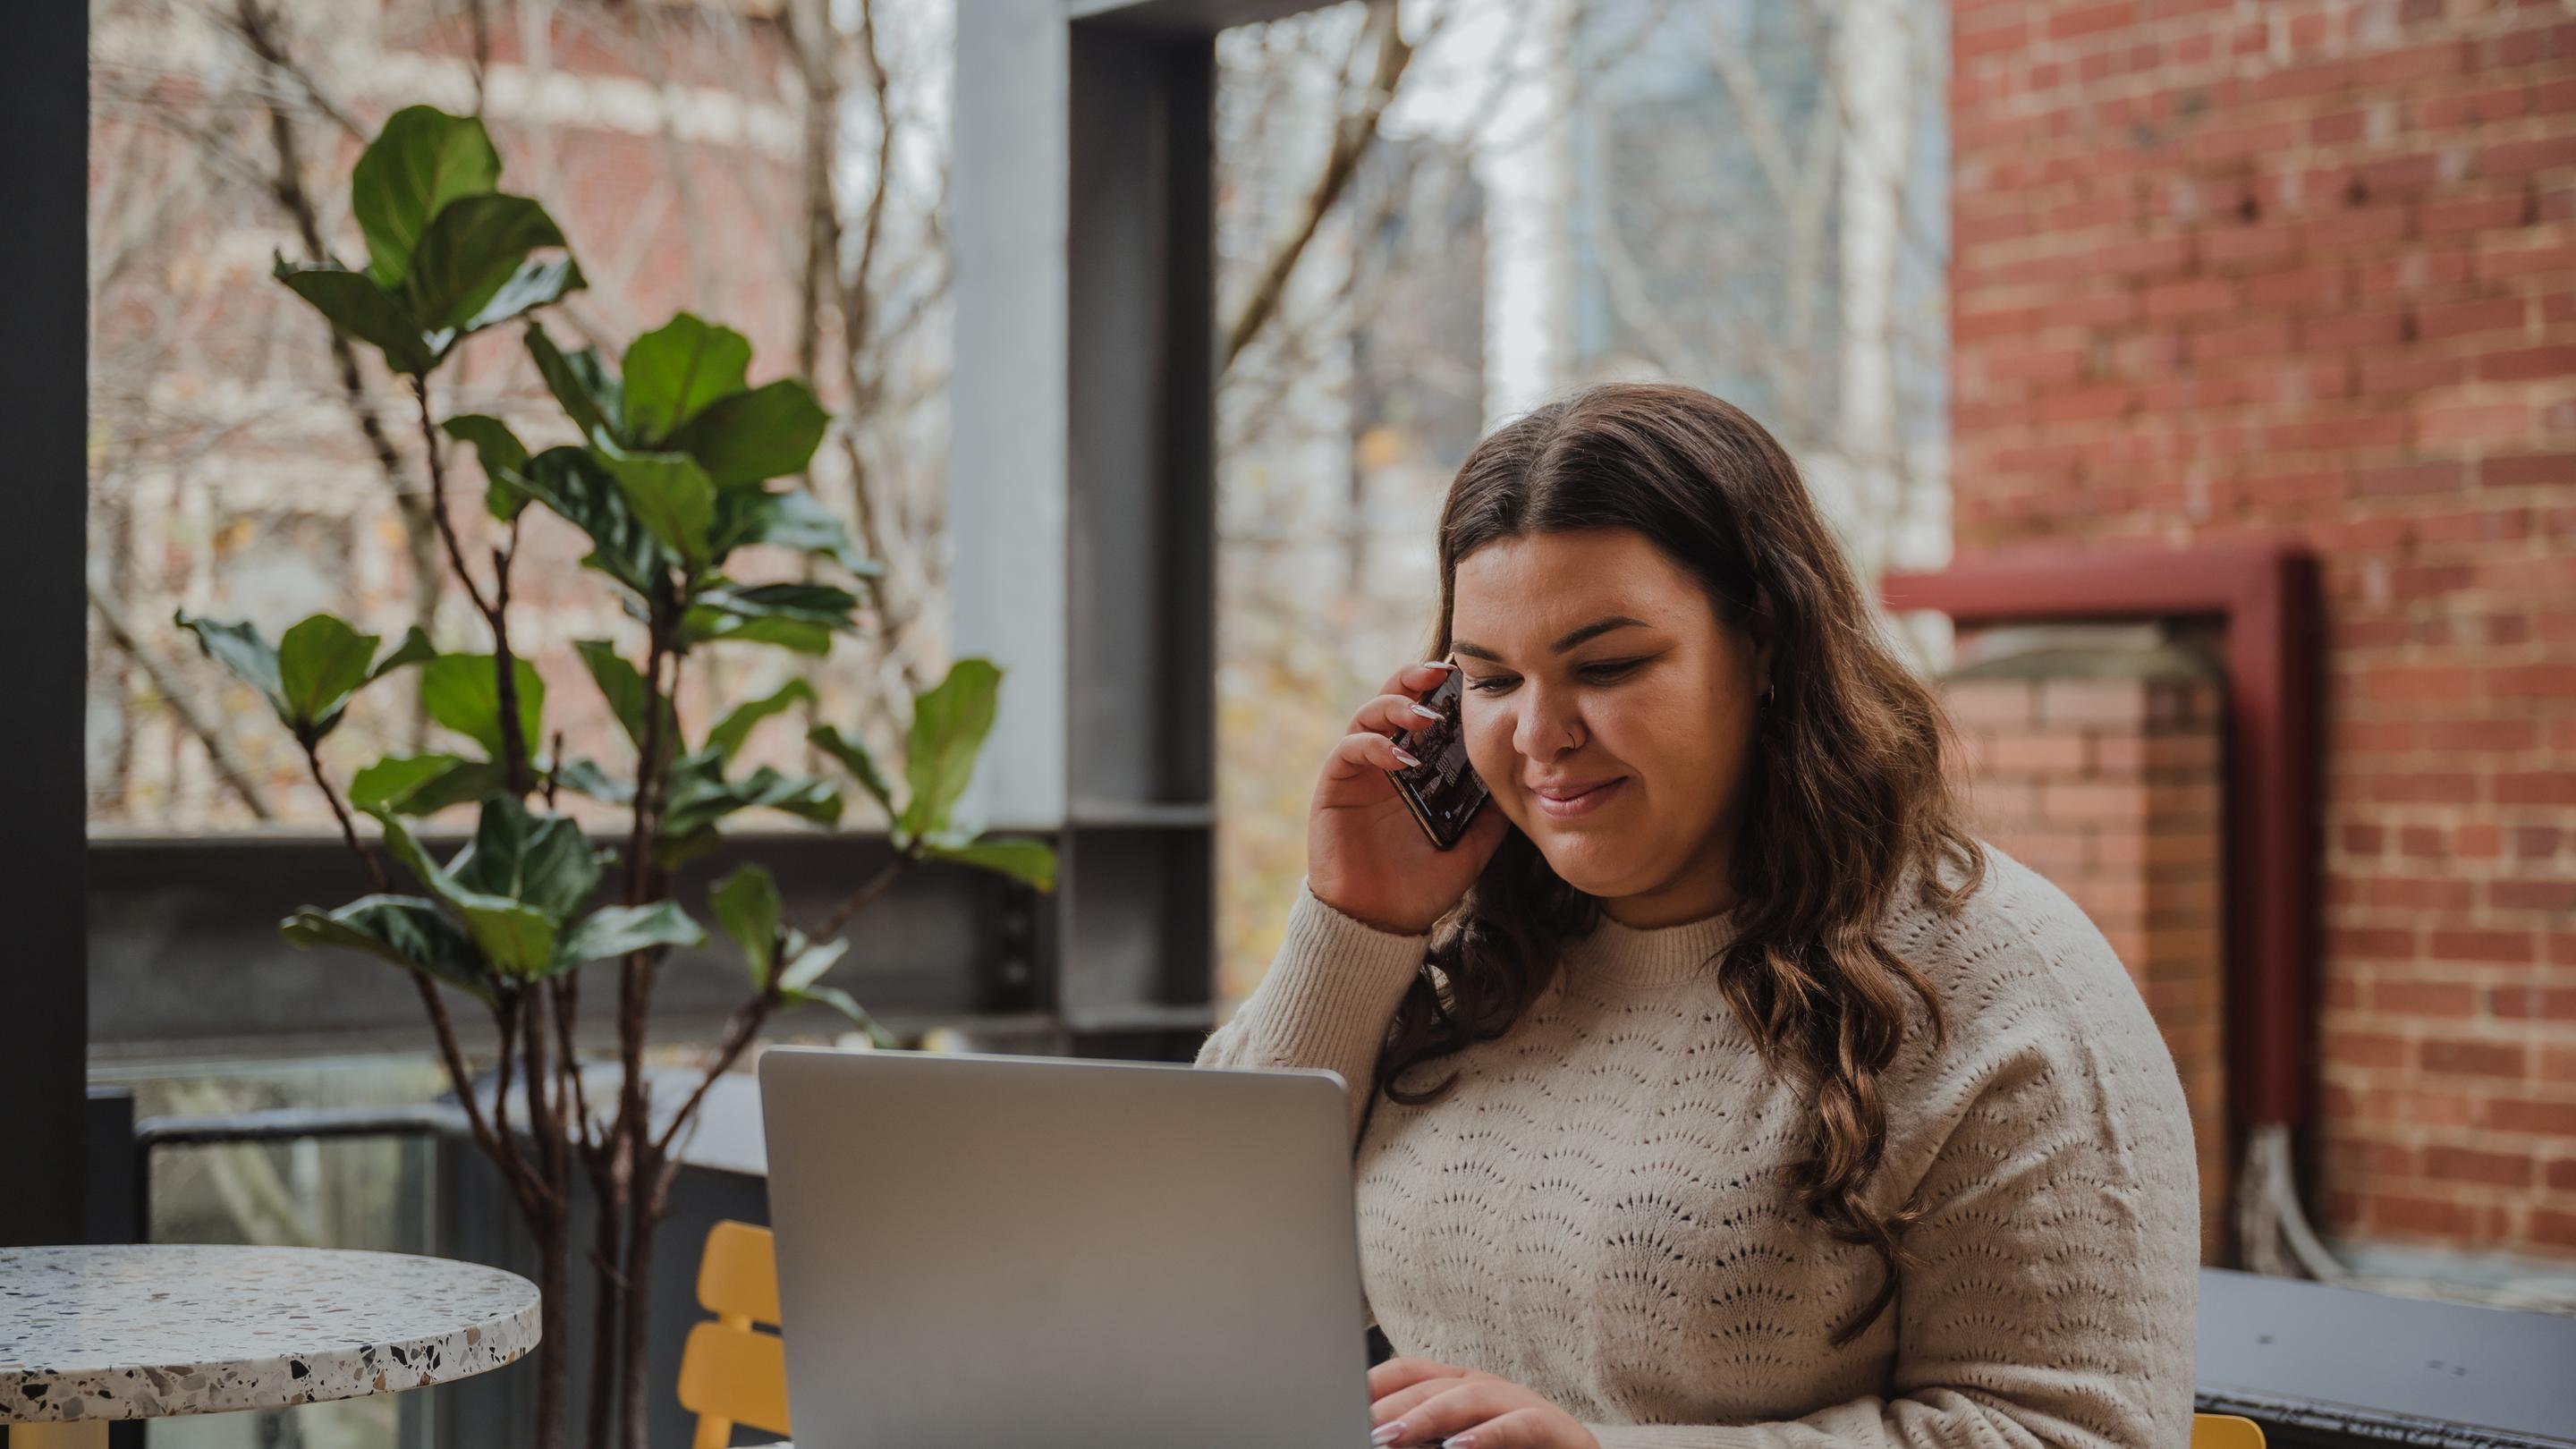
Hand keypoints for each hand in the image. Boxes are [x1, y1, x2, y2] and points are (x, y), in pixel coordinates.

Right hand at [1308, 660, 1510, 936]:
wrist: (1380, 922)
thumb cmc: (1421, 885)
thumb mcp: (1471, 846)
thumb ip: (1491, 814)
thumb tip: (1526, 781)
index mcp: (1417, 768)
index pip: (1426, 713)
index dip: (1443, 691)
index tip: (1471, 676)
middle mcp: (1386, 761)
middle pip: (1393, 698)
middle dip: (1415, 678)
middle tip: (1442, 672)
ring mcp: (1359, 771)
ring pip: (1369, 714)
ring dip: (1396, 706)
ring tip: (1425, 717)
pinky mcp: (1334, 785)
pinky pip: (1349, 749)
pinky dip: (1374, 745)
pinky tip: (1402, 759)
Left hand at [1366, 1356, 1600, 1448]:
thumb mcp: (1458, 1446)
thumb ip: (1424, 1440)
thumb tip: (1380, 1438)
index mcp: (1460, 1387)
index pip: (1410, 1371)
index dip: (1375, 1381)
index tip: (1342, 1396)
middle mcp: (1488, 1386)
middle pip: (1431, 1383)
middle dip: (1391, 1404)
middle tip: (1359, 1425)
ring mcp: (1521, 1402)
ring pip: (1468, 1397)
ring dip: (1426, 1416)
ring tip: (1391, 1436)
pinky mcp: (1554, 1426)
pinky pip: (1518, 1424)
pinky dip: (1486, 1436)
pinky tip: (1457, 1448)